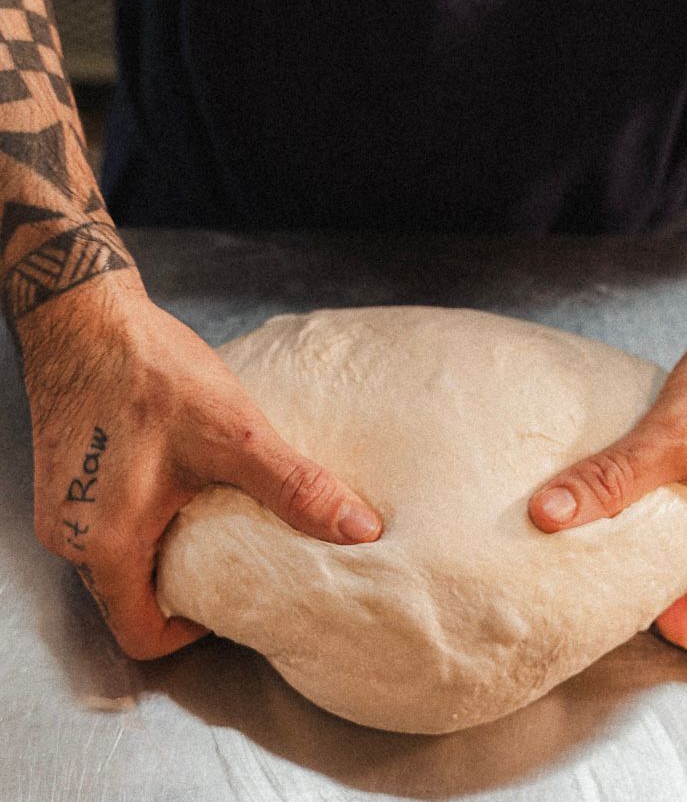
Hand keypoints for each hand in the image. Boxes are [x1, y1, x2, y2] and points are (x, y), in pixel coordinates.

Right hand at [20, 275, 381, 659]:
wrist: (88, 317)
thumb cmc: (150, 372)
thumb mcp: (236, 435)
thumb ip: (296, 488)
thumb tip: (358, 531)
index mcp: (103, 544)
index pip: (141, 636)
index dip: (191, 633)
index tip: (235, 602)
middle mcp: (70, 536)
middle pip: (129, 597)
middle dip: (185, 587)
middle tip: (236, 557)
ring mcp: (61, 506)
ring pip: (119, 557)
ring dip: (166, 547)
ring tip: (215, 517)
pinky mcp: (64, 475)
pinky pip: (106, 520)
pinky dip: (146, 516)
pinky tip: (184, 480)